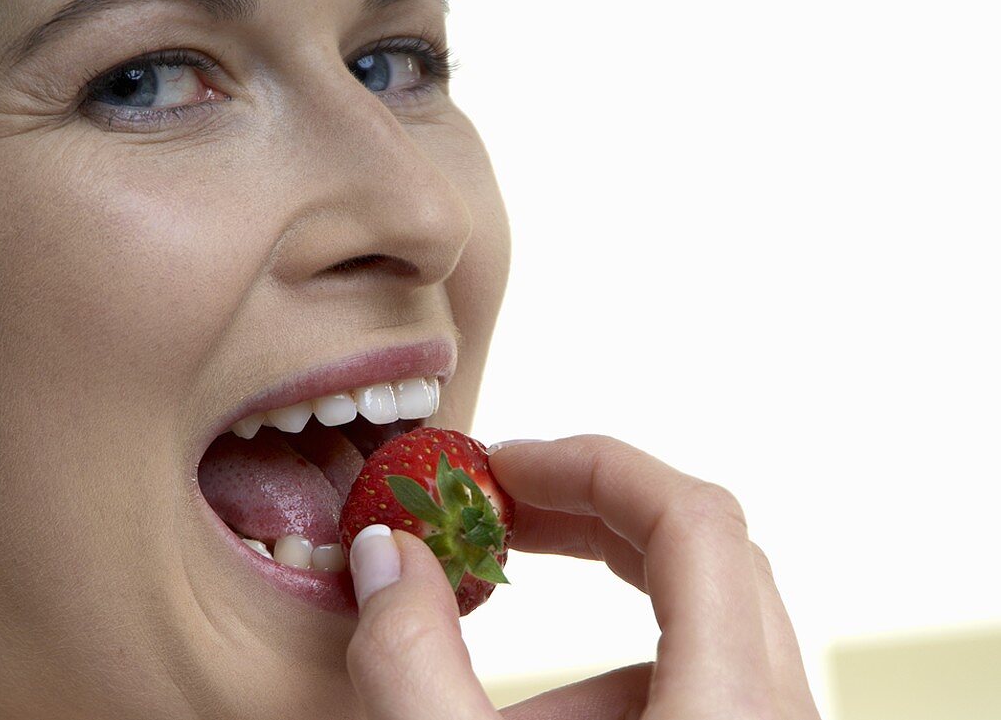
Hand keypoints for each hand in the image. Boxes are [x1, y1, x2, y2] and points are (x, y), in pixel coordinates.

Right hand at [345, 435, 820, 718]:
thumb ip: (412, 665)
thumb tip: (384, 557)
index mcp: (731, 704)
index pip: (693, 518)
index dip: (592, 465)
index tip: (506, 465)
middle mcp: (775, 713)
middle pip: (704, 553)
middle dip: (590, 518)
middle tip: (503, 510)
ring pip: (700, 629)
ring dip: (591, 622)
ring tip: (498, 673)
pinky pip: (703, 683)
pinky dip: (620, 681)